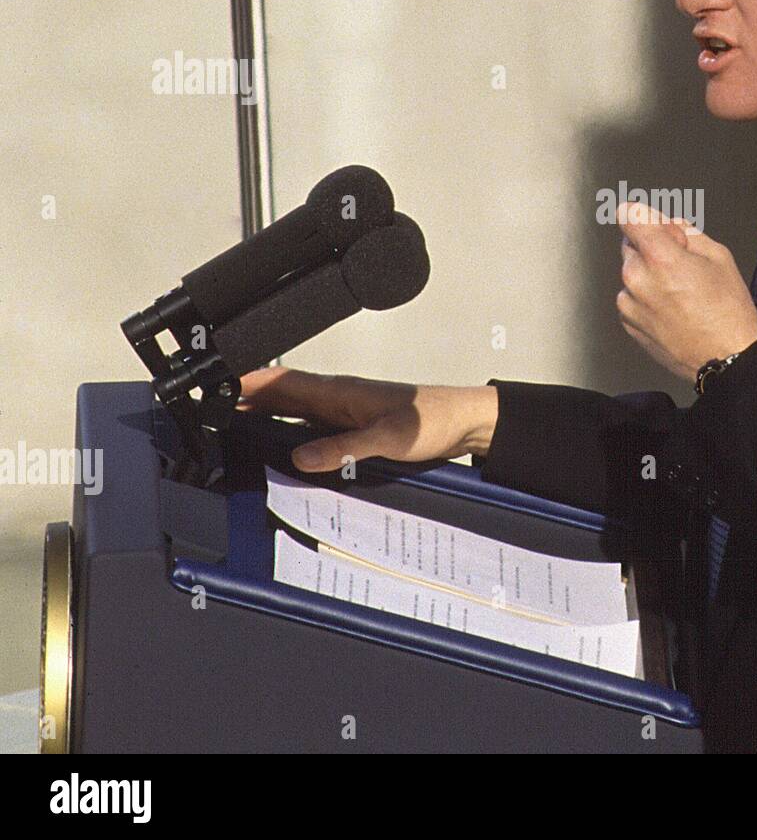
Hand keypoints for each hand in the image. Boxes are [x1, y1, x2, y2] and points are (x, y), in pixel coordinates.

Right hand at [236, 366, 498, 472]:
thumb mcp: (389, 438)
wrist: (466, 422)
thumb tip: (302, 458)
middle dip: (245, 402)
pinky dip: (291, 433)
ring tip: (232, 429)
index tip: (212, 388)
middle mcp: (338, 398)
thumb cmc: (435, 419)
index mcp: (340, 391)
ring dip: (265, 416)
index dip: (246, 384)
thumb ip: (345, 448)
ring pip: (294, 411)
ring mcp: (345, 411)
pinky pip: (313, 426)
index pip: (282, 382)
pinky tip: (282, 449)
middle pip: (281, 396)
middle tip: (208, 414)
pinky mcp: (356, 425)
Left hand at [615, 201, 756, 381]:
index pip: (628, 215)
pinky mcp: (629, 323)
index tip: (653, 223)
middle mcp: (638, 280)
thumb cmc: (728, 314)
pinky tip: (674, 308)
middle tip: (682, 265)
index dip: (644, 216)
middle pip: (631, 244)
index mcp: (660, 258)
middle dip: (652, 248)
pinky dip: (646, 298)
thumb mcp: (719, 256)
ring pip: (632, 273)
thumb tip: (670, 225)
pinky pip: (632, 298)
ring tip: (681, 293)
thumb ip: (687, 231)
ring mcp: (630, 304)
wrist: (727, 359)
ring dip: (649, 275)